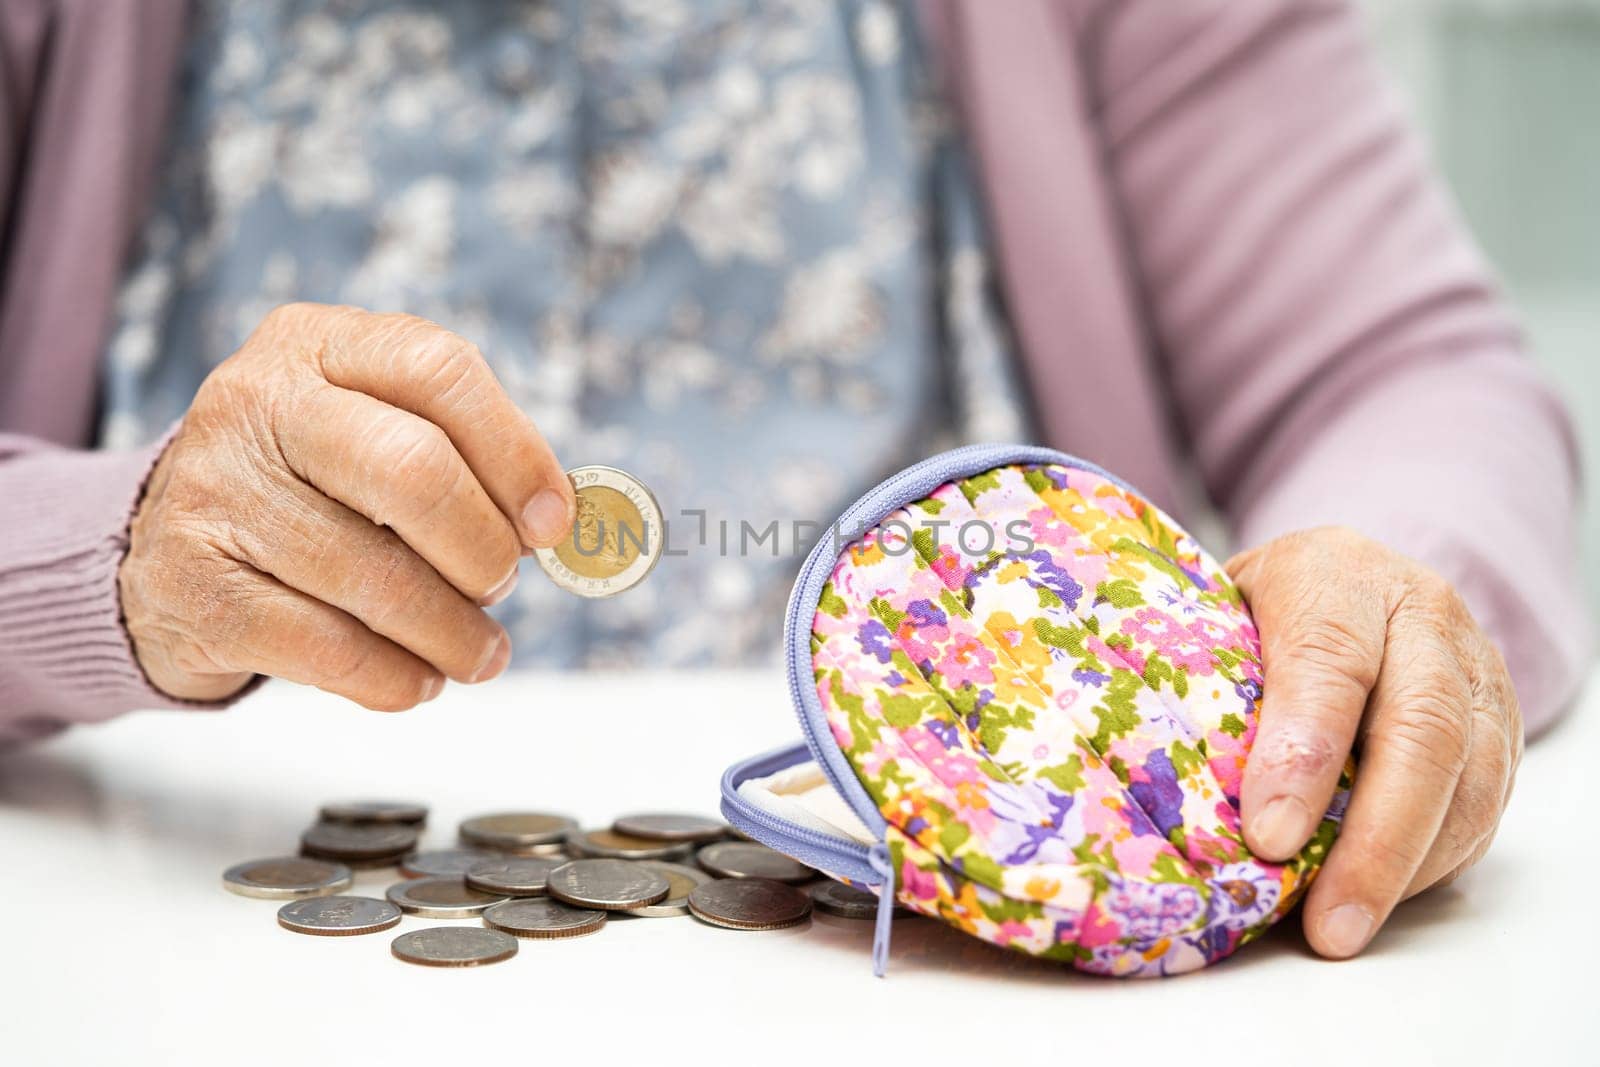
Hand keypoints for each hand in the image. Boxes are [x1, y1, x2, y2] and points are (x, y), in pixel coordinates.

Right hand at [120, 302, 574, 709]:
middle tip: (501, 584)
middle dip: (482, 546)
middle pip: (412, 469)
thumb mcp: (374, 432)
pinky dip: (395, 678)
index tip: (553, 522)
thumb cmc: (309, 489)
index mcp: (319, 343)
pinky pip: (329, 648)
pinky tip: (418, 679)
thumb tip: (556, 522)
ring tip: (479, 652)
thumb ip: (463, 457)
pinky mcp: (194, 586)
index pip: (438, 370)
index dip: (515, 453)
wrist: (162, 551)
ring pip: (376, 577)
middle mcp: (257, 401)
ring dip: (452, 632)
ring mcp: (215, 491)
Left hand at [1227, 527, 1521, 958]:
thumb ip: (1202, 676)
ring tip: (1344, 926)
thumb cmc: (1255, 606)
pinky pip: (1483, 806)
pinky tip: (1376, 897)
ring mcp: (1473, 671)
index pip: (1329, 661)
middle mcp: (1421, 616)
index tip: (1267, 834)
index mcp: (1336, 576)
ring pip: (1469, 778)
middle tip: (1325, 920)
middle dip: (1373, 838)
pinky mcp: (1498, 727)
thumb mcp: (1215, 612)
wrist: (1343, 578)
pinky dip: (1431, 864)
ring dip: (1407, 866)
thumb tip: (1160, 782)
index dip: (1303, 753)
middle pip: (1421, 729)